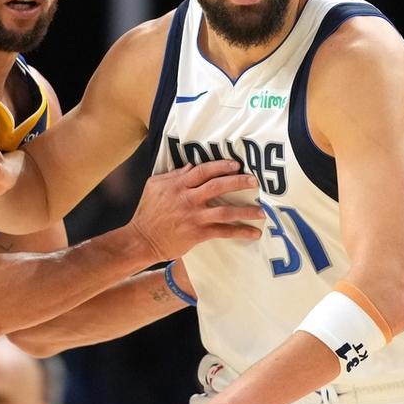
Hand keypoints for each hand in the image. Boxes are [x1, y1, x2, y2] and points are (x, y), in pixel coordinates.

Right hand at [128, 161, 263, 262]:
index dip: (221, 166)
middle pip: (218, 186)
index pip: (203, 171)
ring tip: (262, 211)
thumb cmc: (147, 212)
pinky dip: (240, 232)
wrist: (142, 239)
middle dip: (239, 182)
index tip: (236, 164)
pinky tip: (254, 233)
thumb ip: (173, 175)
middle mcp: (188, 199)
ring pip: (225, 211)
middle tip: (255, 181)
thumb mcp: (154, 186)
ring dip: (246, 210)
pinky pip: (223, 232)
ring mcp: (194, 217)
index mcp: (178, 185)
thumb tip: (190, 166)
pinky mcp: (198, 234)